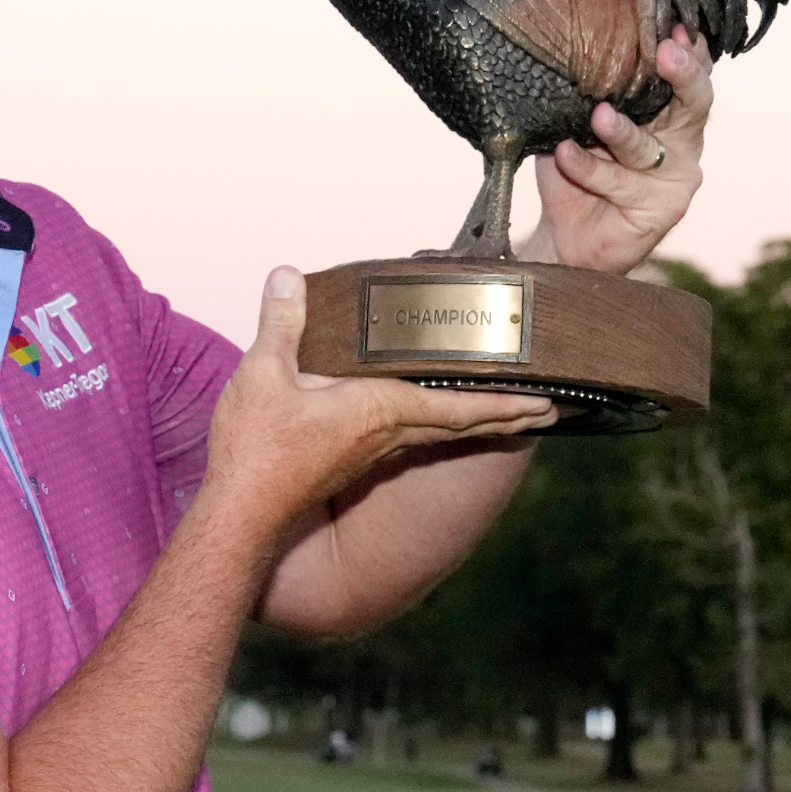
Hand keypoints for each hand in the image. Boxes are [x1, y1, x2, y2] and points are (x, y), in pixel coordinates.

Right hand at [203, 267, 555, 542]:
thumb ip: (282, 322)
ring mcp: (372, 453)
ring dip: (480, 422)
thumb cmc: (257, 453)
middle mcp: (386, 434)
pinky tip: (433, 421)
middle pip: (463, 423)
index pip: (459, 404)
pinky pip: (412, 439)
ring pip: (440, 433)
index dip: (506, 400)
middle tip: (550, 408)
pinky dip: (441, 426)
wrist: (240, 515)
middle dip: (509, 414)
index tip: (547, 398)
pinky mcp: (353, 463)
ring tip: (511, 413)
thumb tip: (289, 276)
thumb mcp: (263, 375)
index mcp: (379, 411)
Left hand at [516, 25, 712, 274]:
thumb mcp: (578, 121)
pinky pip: (621, 182)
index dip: (688, 50)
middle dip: (683, 74)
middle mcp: (681, 139)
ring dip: (621, 131)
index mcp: (668, 111)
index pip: (689, 75)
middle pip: (695, 102)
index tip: (674, 25)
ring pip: (648, 147)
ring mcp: (677, 175)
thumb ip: (589, 91)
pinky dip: (589, 167)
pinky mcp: (665, 208)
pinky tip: (564, 153)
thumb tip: (574, 46)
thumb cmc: (575, 169)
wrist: (567, 236)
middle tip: (665, 51)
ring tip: (598, 116)